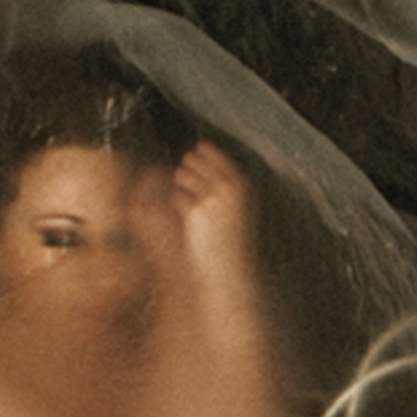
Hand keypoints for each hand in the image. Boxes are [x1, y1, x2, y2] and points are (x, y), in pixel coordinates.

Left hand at [169, 140, 255, 285]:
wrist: (229, 267)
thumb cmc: (233, 237)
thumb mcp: (237, 203)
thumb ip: (224, 179)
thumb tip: (201, 150)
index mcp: (241, 182)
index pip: (211, 152)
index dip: (200, 156)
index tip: (196, 163)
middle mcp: (227, 185)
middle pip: (193, 160)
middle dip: (187, 170)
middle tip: (190, 189)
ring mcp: (210, 196)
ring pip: (181, 175)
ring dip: (181, 186)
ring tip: (191, 204)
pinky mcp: (193, 210)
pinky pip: (175, 196)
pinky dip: (178, 205)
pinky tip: (188, 219)